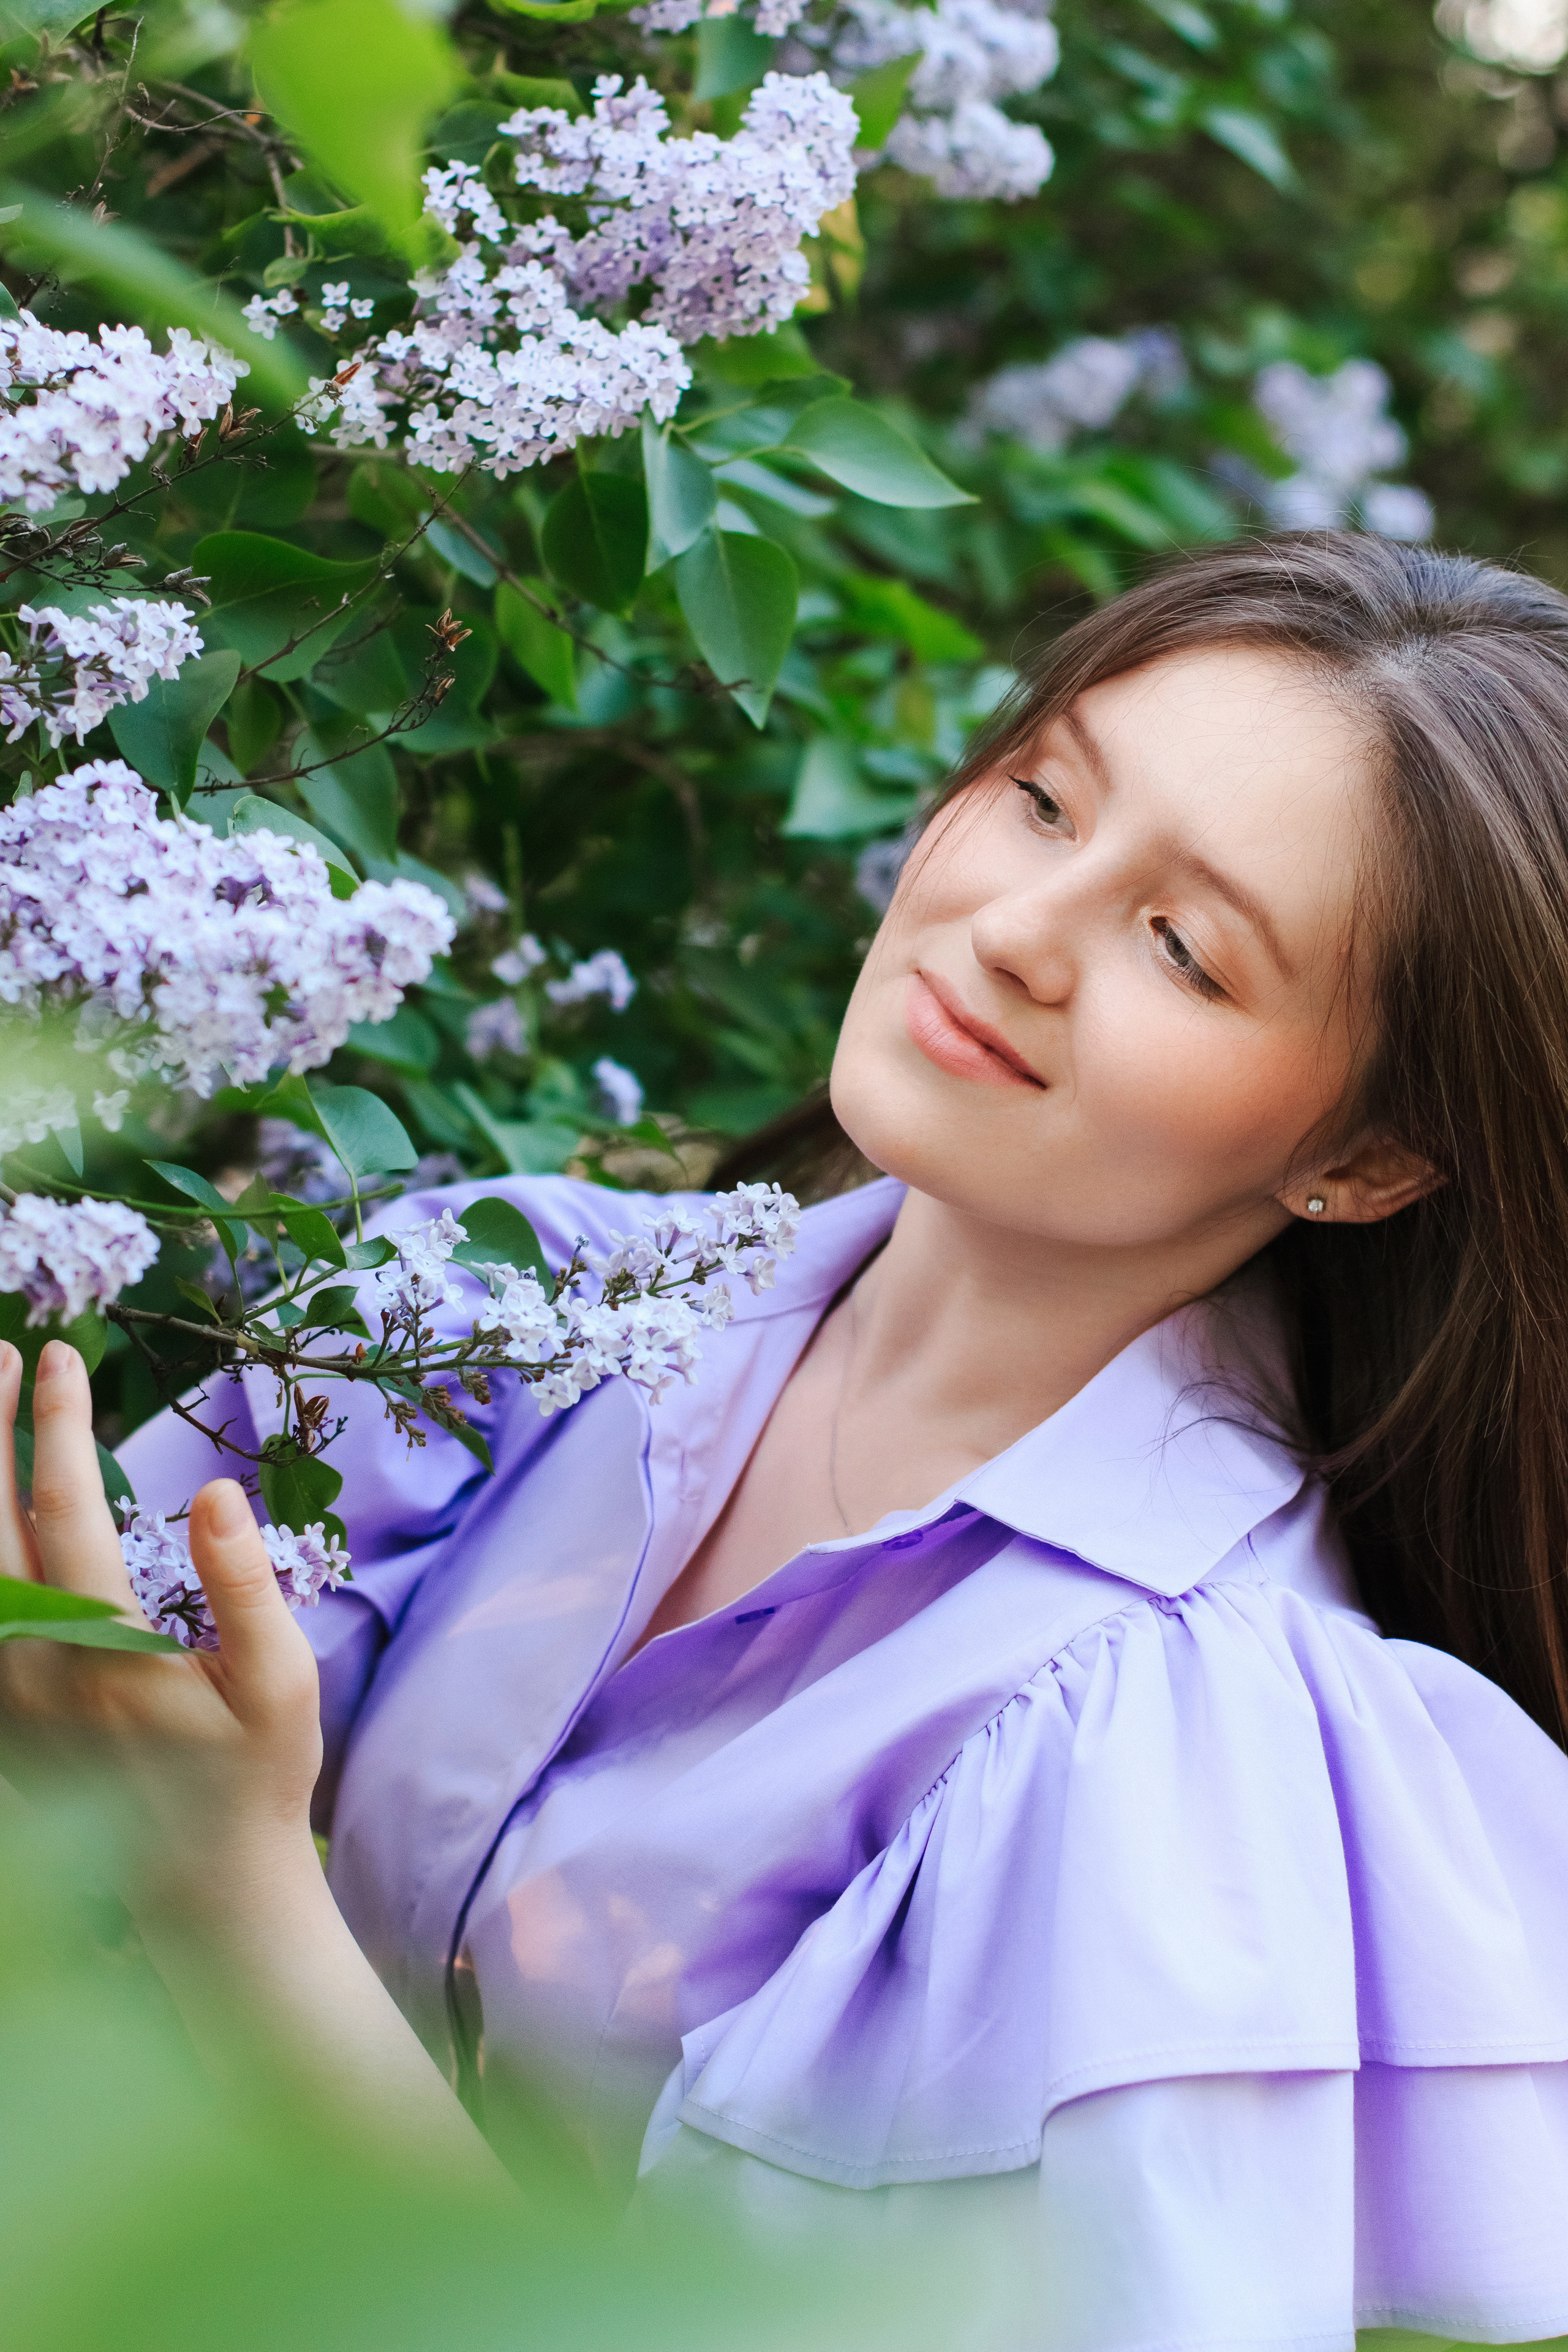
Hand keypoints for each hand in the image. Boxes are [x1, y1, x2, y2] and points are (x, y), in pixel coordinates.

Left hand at [0, 1337, 322, 1906]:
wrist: (198, 1890)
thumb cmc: (252, 1781)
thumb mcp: (280, 1684)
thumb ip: (246, 1586)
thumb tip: (212, 1493)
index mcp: (103, 1650)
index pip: (62, 1508)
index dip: (54, 1423)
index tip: (60, 1354)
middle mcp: (31, 1668)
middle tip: (1, 1352)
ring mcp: (2, 1696)